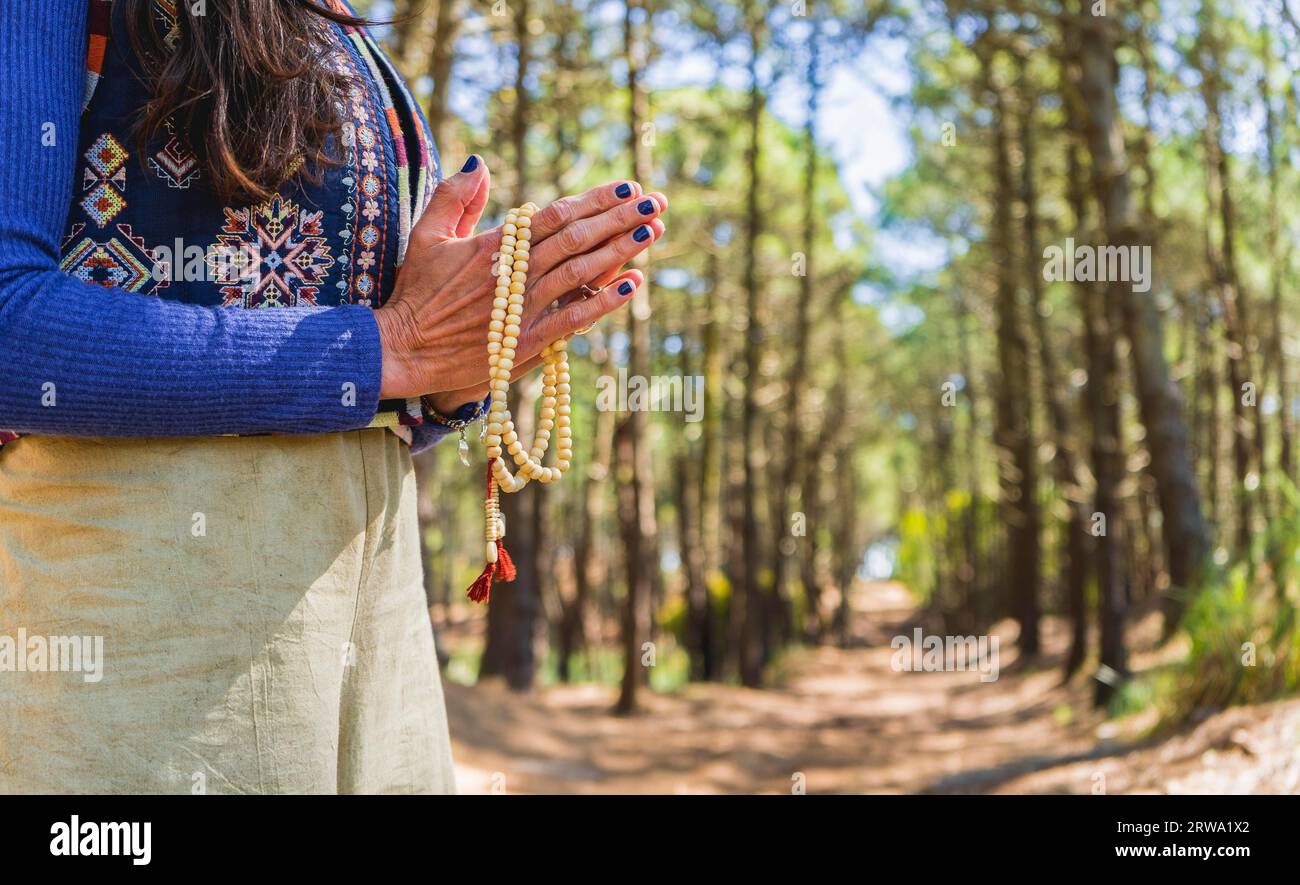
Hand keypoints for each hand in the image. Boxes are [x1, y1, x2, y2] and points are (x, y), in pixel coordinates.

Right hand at [374, 156, 666, 400]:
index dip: (595, 199)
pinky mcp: (527, 343)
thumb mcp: (426, 235)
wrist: (402, 350)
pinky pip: (574, 319)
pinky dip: (605, 302)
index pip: (555, 214)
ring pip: (581, 273)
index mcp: (494, 245)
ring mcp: (523, 309)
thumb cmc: (415, 293)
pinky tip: (634, 284)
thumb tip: (480, 163)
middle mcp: (514, 274)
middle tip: (655, 200)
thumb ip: (454, 197)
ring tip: (653, 230)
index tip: (627, 186)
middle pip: (577, 238)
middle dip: (619, 217)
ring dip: (621, 250)